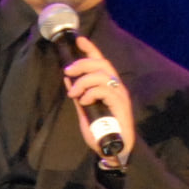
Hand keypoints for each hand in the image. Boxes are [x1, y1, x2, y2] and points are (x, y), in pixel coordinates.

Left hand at [61, 43, 135, 160]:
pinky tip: (84, 101)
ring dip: (83, 81)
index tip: (79, 39)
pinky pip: (104, 90)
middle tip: (68, 70)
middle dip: (82, 63)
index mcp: (108, 86)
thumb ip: (78, 94)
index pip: (101, 62)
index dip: (91, 49)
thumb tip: (68, 78)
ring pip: (101, 75)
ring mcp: (120, 95)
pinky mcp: (121, 104)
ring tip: (74, 93)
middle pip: (101, 64)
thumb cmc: (100, 131)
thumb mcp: (84, 109)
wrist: (112, 149)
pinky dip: (90, 93)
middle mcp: (116, 86)